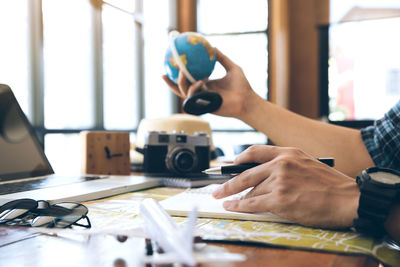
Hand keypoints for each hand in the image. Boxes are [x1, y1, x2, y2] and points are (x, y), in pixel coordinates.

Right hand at [162, 48, 261, 118]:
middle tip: (169, 69)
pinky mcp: (204, 106)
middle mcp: (202, 92)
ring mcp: (202, 99)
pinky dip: (195, 89)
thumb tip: (213, 46)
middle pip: (182, 88)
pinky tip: (200, 82)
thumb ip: (222, 58)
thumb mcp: (232, 68)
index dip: (180, 74)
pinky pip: (195, 98)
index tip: (173, 65)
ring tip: (182, 72)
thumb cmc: (242, 86)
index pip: (190, 80)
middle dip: (172, 81)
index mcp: (206, 84)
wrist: (247, 100)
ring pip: (185, 92)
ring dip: (181, 82)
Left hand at [212, 145, 359, 228]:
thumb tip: (264, 176)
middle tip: (217, 189)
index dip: (238, 159)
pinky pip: (253, 203)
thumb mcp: (307, 164)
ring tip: (227, 201)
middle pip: (245, 173)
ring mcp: (279, 181)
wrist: (347, 198)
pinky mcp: (280, 199)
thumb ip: (285, 166)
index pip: (255, 152)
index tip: (230, 165)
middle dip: (228, 183)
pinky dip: (239, 206)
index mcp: (288, 152)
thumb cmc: (331, 185)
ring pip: (250, 190)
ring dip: (237, 198)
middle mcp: (281, 164)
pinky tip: (232, 207)